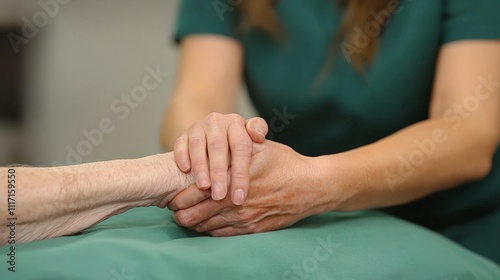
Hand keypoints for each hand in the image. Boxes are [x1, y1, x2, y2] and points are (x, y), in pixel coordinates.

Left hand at [168, 140, 328, 236]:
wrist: (311, 187)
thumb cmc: (286, 164)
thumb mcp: (261, 147)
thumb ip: (236, 145)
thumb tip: (216, 137)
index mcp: (232, 179)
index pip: (193, 192)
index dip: (178, 196)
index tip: (171, 195)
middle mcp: (234, 202)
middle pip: (194, 214)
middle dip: (180, 213)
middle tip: (174, 209)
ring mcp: (243, 219)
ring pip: (205, 227)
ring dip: (193, 223)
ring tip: (186, 217)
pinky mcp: (252, 229)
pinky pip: (222, 235)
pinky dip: (209, 231)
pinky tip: (205, 225)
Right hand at [174, 113, 267, 204]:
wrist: (213, 130)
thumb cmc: (236, 141)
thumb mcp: (249, 134)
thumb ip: (258, 131)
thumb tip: (258, 137)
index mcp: (236, 123)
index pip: (241, 148)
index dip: (240, 174)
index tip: (239, 197)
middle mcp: (217, 122)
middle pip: (218, 147)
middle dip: (219, 173)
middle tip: (219, 196)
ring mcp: (198, 127)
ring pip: (198, 146)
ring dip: (200, 167)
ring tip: (204, 187)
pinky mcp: (183, 134)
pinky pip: (180, 144)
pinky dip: (182, 157)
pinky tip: (185, 170)